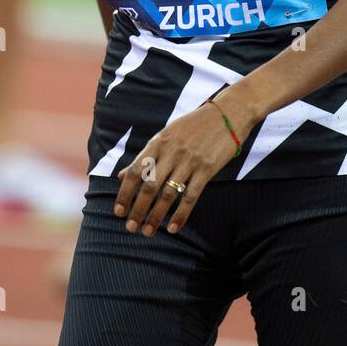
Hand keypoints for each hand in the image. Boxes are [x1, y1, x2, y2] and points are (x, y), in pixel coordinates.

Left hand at [114, 100, 243, 236]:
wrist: (228, 113)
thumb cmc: (194, 126)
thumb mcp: (166, 136)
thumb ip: (145, 157)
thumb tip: (122, 175)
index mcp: (158, 142)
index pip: (135, 171)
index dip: (125, 193)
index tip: (118, 212)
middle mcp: (171, 152)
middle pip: (149, 186)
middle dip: (137, 209)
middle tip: (131, 228)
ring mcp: (189, 161)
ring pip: (168, 194)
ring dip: (156, 216)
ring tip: (148, 231)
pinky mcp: (207, 169)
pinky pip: (191, 196)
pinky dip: (181, 214)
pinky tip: (174, 228)